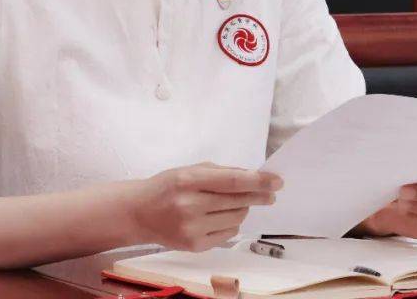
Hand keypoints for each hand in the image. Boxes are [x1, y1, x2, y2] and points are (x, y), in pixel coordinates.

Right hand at [126, 163, 281, 250]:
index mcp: (188, 180)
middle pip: (238, 201)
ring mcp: (192, 228)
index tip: (277, 181)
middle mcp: (190, 205)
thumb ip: (219, 172)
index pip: (231, 181)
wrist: (139, 213)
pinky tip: (219, 216)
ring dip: (243, 209)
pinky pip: (228, 233)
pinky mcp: (195, 245)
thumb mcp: (188, 171)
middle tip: (270, 193)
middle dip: (259, 196)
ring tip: (233, 203)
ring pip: (237, 218)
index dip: (258, 181)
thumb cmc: (167, 187)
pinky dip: (231, 223)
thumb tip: (253, 177)